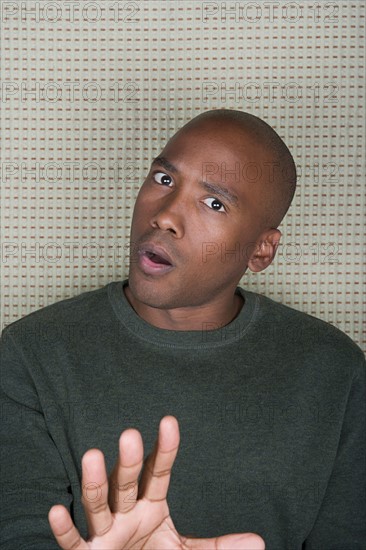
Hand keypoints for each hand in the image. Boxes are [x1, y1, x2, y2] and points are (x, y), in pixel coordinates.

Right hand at [49, 415, 264, 548]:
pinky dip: (65, 528)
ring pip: (99, 505)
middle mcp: (126, 513)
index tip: (169, 422)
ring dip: (95, 483)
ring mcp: (106, 533)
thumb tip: (258, 542)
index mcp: (150, 506)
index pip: (158, 473)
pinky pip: (74, 543)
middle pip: (127, 483)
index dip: (164, 449)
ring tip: (92, 455)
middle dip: (128, 461)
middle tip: (130, 434)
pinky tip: (57, 509)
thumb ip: (217, 547)